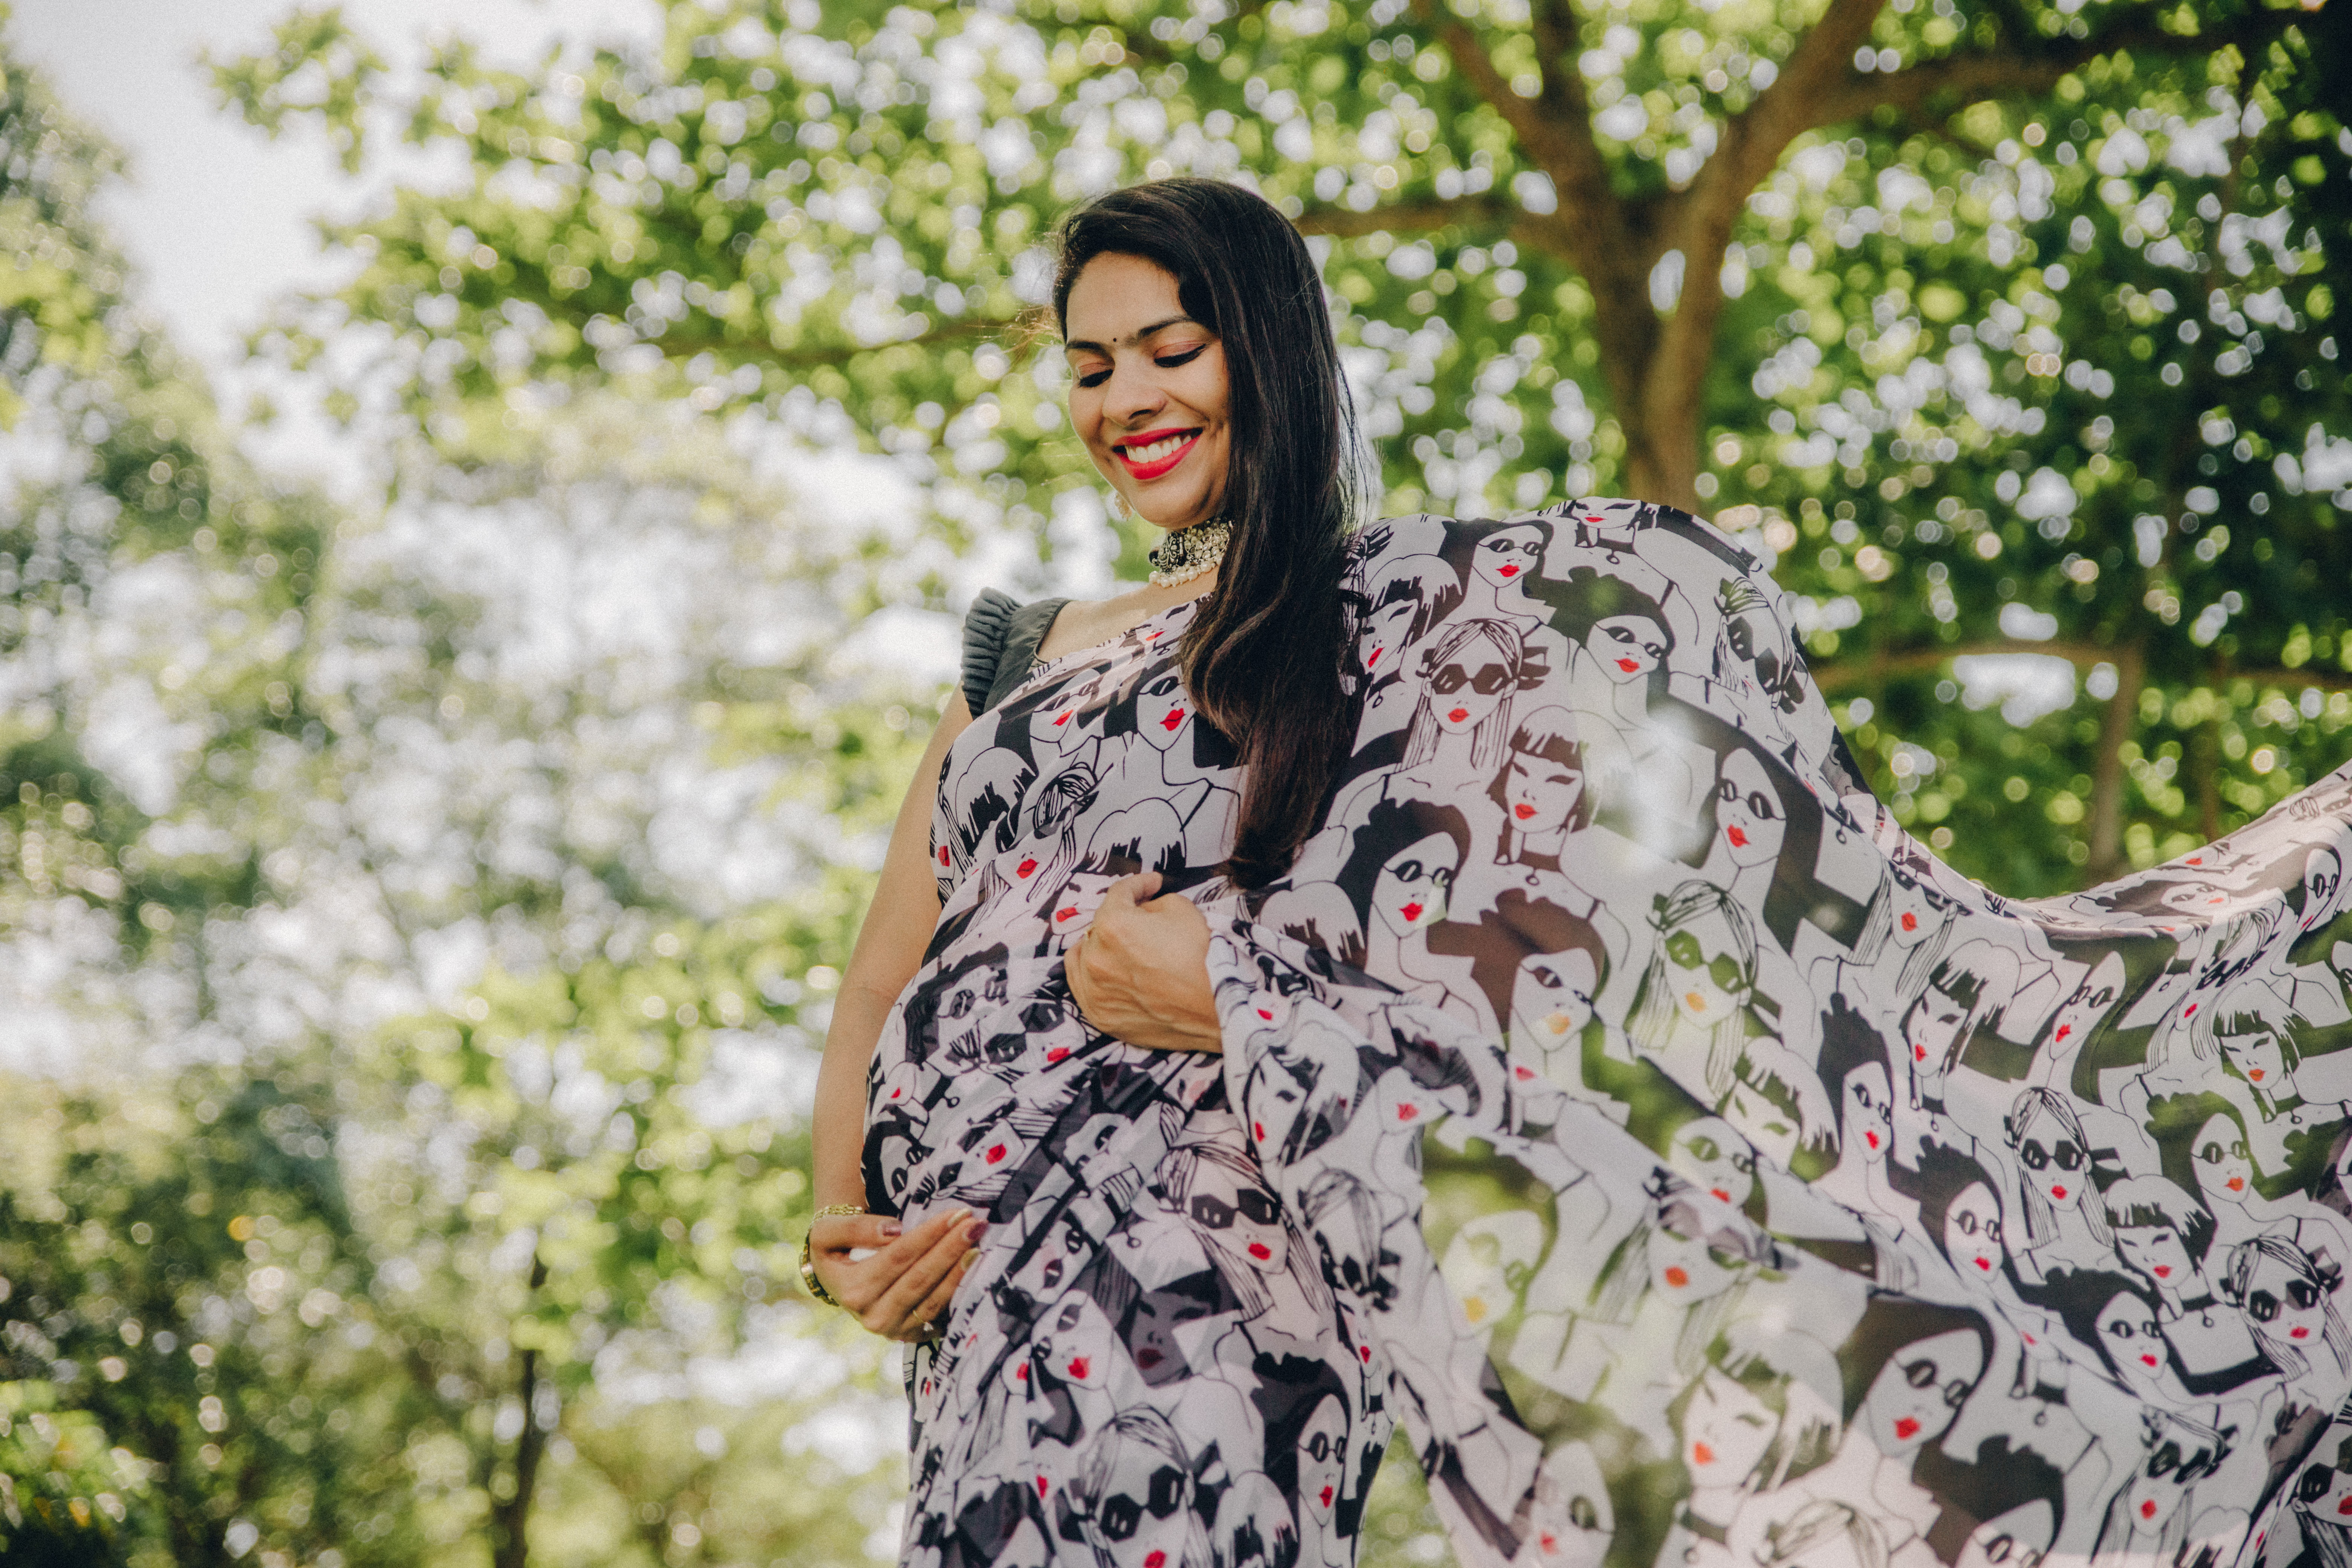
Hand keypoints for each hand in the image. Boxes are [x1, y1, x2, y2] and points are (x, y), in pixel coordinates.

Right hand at [808, 1207, 984, 1341]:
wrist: (838, 1282)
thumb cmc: (835, 1251)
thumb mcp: (827, 1234)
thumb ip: (855, 1228)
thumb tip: (895, 1230)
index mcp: (853, 1291)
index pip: (898, 1257)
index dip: (929, 1234)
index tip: (955, 1213)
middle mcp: (874, 1316)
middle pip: (920, 1278)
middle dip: (951, 1249)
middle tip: (976, 1224)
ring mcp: (895, 1330)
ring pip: (934, 1300)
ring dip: (960, 1271)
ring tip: (979, 1244)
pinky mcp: (912, 1335)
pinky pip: (940, 1314)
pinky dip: (958, 1292)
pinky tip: (974, 1269)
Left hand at [1067, 872, 1222, 1052]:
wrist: (1219, 1008)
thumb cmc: (1203, 959)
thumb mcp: (1183, 909)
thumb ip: (1153, 903)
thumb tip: (1143, 910)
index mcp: (1113, 926)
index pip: (1119, 894)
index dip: (1138, 884)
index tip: (1151, 884)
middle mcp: (1096, 959)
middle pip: (1101, 926)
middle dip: (1122, 917)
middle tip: (1141, 915)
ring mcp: (1095, 991)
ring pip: (1083, 956)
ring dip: (1099, 945)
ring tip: (1114, 942)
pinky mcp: (1101, 1016)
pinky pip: (1082, 987)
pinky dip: (1090, 974)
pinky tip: (1103, 969)